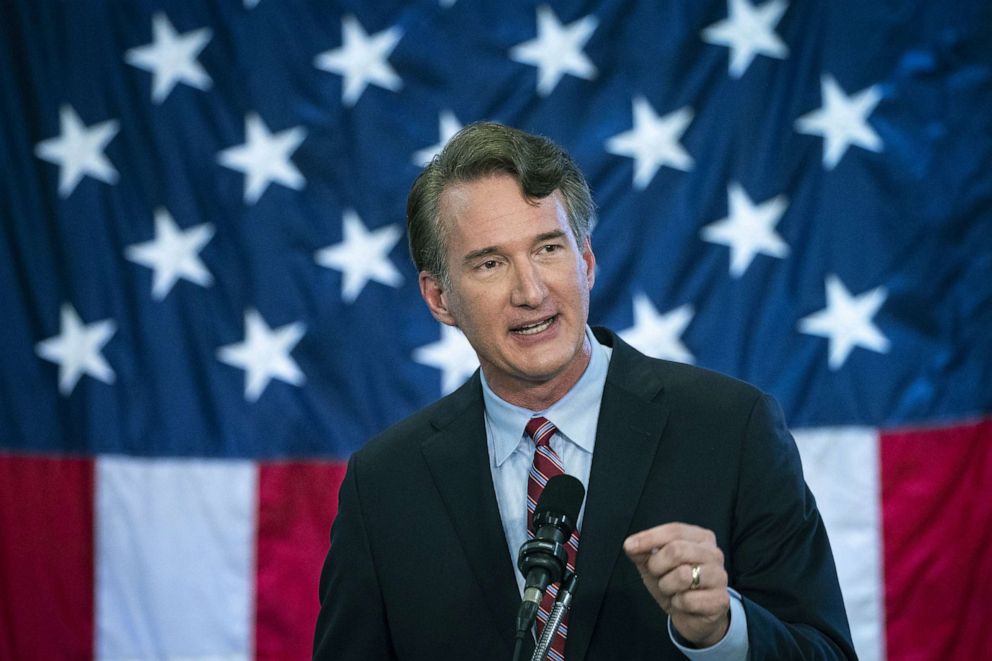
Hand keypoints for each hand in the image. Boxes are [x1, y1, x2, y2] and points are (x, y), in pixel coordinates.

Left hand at [623, 523, 729, 647]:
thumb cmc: (674, 583)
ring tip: (671, 589)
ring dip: (667, 586)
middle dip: (657, 565)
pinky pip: (688, 600)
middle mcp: (714, 553)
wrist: (692, 615)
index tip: (629, 546)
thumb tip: (630, 545)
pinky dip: (677, 603)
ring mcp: (719, 576)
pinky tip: (682, 603)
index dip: (649, 537)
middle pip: (676, 550)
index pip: (674, 530)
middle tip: (656, 575)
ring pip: (683, 576)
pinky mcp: (720, 600)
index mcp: (701, 537)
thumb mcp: (654, 564)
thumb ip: (642, 551)